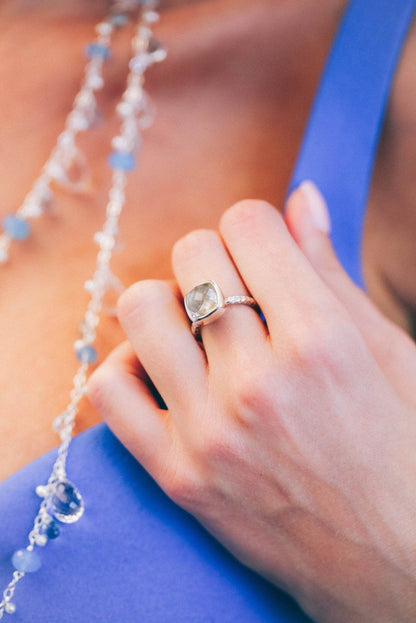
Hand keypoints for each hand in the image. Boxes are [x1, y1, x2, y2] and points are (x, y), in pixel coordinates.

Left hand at [88, 182, 415, 621]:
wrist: (395, 562)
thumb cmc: (402, 448)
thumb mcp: (386, 352)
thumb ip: (331, 270)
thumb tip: (301, 197)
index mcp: (322, 340)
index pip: (248, 224)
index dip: (256, 227)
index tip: (262, 253)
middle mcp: (259, 382)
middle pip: (192, 254)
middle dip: (213, 259)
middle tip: (234, 293)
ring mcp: (211, 432)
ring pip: (140, 309)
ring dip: (166, 304)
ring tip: (195, 331)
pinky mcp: (179, 476)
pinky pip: (109, 390)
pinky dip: (128, 366)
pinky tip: (162, 374)